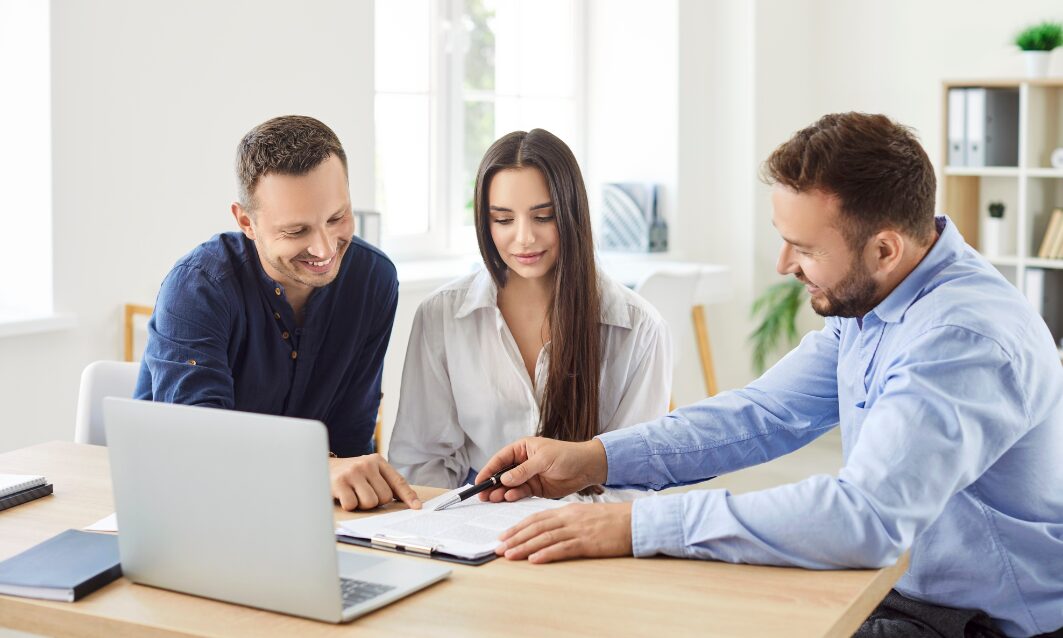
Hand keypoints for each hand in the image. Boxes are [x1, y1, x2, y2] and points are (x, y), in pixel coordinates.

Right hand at [328, 453, 420, 510]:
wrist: (319, 466)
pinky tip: (343, 495)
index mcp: (378, 461)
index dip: (408, 496)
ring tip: (353, 494)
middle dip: (375, 501)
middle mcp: (367, 464)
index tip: (417, 507)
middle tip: (362, 493)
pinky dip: (349, 505)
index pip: (398, 481)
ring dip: (361, 504)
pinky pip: (352, 505)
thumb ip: (385, 482)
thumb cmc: (349, 475)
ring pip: (370, 502)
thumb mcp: (369, 472)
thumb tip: (409, 502)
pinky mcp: (340, 482)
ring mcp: (353, 472)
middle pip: (384, 497)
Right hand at [475, 437, 607, 502]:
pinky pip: (520, 493)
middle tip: (482, 494)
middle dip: (492, 484)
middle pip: (502, 474)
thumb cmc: (568, 455)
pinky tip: (508, 498)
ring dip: (501, 492)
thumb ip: (524, 470)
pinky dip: (513, 496)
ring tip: (493, 498)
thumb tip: (505, 478)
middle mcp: (523, 463)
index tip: (479, 480)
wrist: (587, 468)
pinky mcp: (536, 489)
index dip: (489, 469)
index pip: (501, 459)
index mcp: (523, 449)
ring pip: (509, 486)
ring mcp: (528, 477)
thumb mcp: (544, 459)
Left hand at [497, 503, 632, 563]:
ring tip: (510, 555)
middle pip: (536, 527)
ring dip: (525, 546)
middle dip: (515, 537)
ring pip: (545, 537)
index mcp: (568, 511)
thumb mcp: (585, 516)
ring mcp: (578, 530)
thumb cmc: (612, 520)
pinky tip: (534, 560)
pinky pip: (563, 548)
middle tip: (499, 547)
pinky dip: (546, 554)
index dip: (518, 527)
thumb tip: (549, 531)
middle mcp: (569, 518)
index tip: (504, 535)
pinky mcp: (587, 543)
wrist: (634, 521)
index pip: (537, 518)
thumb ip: (567, 521)